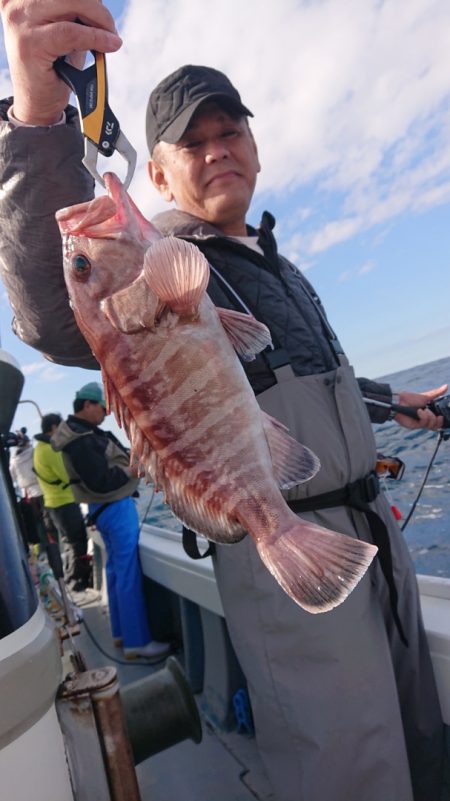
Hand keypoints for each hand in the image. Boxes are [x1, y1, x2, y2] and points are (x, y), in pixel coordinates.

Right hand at [0, 0, 121, 124]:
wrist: (39, 103)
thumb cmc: (54, 68)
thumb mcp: (65, 32)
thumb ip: (77, 13)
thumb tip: (100, 3)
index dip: (91, 0)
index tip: (103, 11)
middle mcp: (18, 5)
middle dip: (98, 9)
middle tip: (111, 30)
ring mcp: (20, 22)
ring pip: (74, 4)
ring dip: (99, 22)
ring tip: (107, 39)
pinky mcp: (30, 43)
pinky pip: (71, 33)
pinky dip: (94, 38)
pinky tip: (108, 45)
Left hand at [394, 383, 447, 430]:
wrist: (399, 401)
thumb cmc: (409, 399)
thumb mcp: (425, 396)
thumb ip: (436, 393)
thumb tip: (446, 386)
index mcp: (428, 414)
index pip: (437, 421)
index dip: (441, 421)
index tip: (442, 416)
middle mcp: (424, 420)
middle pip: (436, 426)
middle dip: (438, 421)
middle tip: (438, 416)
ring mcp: (419, 423)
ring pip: (431, 425)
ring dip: (430, 417)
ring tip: (424, 410)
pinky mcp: (414, 426)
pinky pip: (423, 424)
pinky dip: (423, 417)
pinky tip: (419, 411)